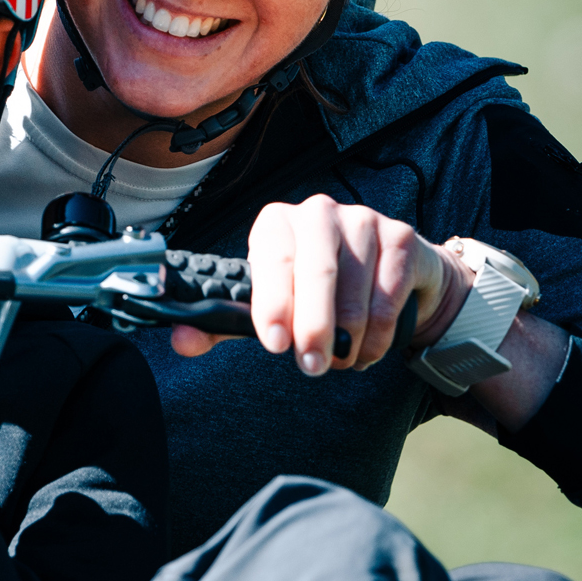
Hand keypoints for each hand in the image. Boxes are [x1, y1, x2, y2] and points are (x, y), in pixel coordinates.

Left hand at [168, 195, 471, 376]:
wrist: (388, 272)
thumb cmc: (315, 290)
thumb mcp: (268, 304)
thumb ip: (224, 324)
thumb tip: (182, 342)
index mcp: (276, 224)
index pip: (271, 258)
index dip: (272, 303)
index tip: (275, 344)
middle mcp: (317, 213)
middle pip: (316, 271)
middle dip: (313, 327)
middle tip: (312, 367)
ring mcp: (362, 219)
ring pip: (355, 288)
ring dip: (349, 337)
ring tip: (341, 360)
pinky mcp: (400, 236)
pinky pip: (388, 294)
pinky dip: (378, 334)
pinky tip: (367, 350)